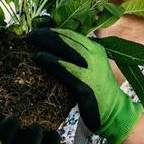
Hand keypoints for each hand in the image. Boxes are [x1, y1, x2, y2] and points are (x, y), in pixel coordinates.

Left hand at [29, 27, 141, 143]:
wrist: (113, 112)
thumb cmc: (97, 91)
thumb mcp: (90, 68)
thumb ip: (77, 57)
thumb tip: (54, 48)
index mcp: (96, 49)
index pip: (72, 34)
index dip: (53, 31)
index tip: (38, 30)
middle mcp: (95, 55)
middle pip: (67, 38)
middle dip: (47, 34)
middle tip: (30, 34)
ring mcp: (91, 69)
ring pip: (66, 49)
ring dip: (46, 43)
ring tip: (30, 42)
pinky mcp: (85, 84)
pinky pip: (65, 68)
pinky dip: (50, 61)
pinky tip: (38, 57)